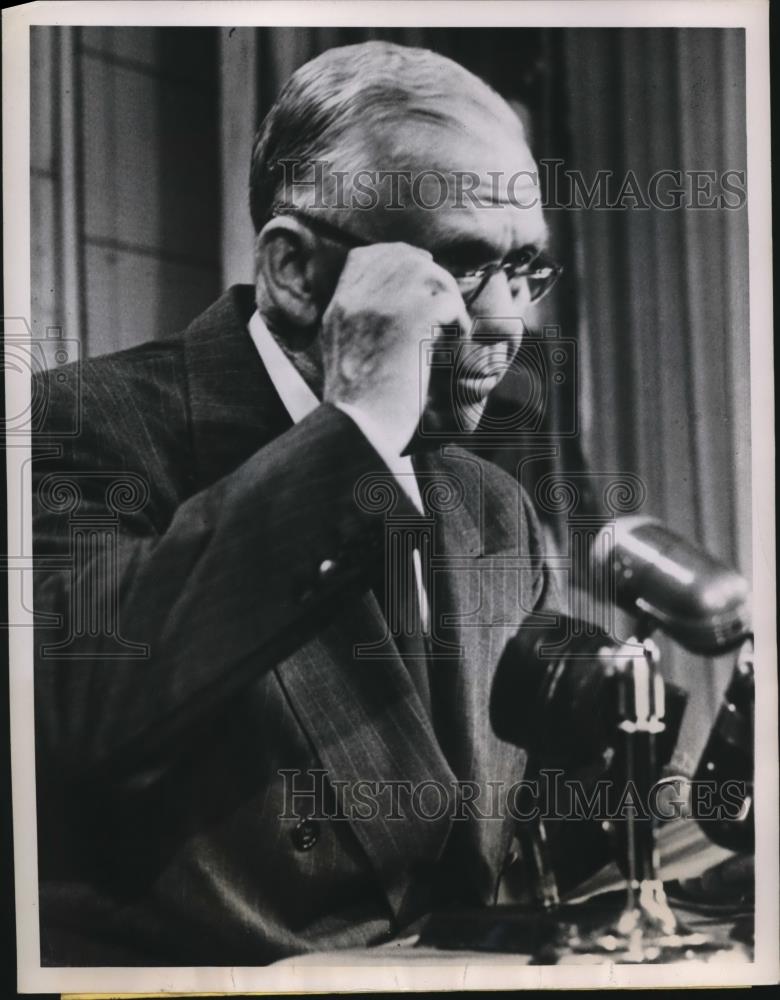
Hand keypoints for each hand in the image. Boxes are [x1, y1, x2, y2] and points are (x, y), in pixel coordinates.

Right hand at [321, 242, 469, 455]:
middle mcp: (359, 297)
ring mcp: (386, 304)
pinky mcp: (415, 317)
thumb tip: (396, 308)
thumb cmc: (360, 408)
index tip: (417, 283)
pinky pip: (451, 303)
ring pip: (431, 275)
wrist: (363, 428)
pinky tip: (455, 347)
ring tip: (450, 331)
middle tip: (445, 307)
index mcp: (339, 307)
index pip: (366, 256)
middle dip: (430, 277)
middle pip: (403, 258)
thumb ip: (360, 325)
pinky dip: (459, 325)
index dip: (396, 260)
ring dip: (448, 301)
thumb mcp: (342, 355)